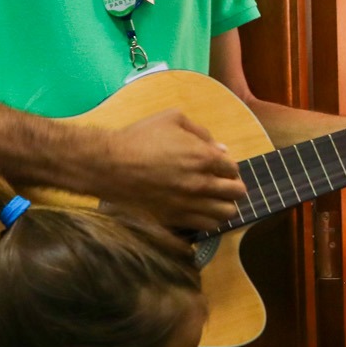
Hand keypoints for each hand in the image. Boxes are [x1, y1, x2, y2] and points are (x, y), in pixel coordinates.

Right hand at [97, 109, 246, 230]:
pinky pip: (206, 227)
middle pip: (236, 193)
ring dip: (225, 205)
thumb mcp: (172, 119)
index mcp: (204, 157)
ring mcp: (189, 204)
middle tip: (222, 185)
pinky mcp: (176, 219)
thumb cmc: (139, 138)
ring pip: (226, 213)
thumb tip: (221, 148)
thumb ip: (201, 132)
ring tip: (214, 201)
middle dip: (233, 187)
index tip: (220, 168)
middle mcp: (202, 183)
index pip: (234, 169)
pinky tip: (200, 212)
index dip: (228, 168)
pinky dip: (209, 220)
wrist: (109, 166)